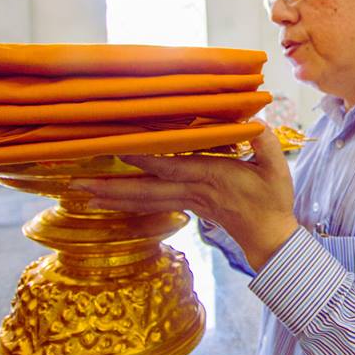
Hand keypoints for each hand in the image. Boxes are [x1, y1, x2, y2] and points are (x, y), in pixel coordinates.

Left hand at [72, 129, 298, 271]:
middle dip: (112, 187)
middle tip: (78, 184)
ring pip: (145, 200)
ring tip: (82, 193)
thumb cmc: (273, 200)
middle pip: (147, 189)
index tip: (119, 148)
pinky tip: (108, 201)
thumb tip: (254, 117)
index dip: (146, 158)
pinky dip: (128, 203)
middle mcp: (194, 190)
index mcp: (212, 177)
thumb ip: (265, 142)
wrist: (270, 236)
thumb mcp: (276, 168)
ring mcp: (189, 201)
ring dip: (112, 197)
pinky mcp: (188, 206)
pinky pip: (152, 205)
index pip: (172, 166)